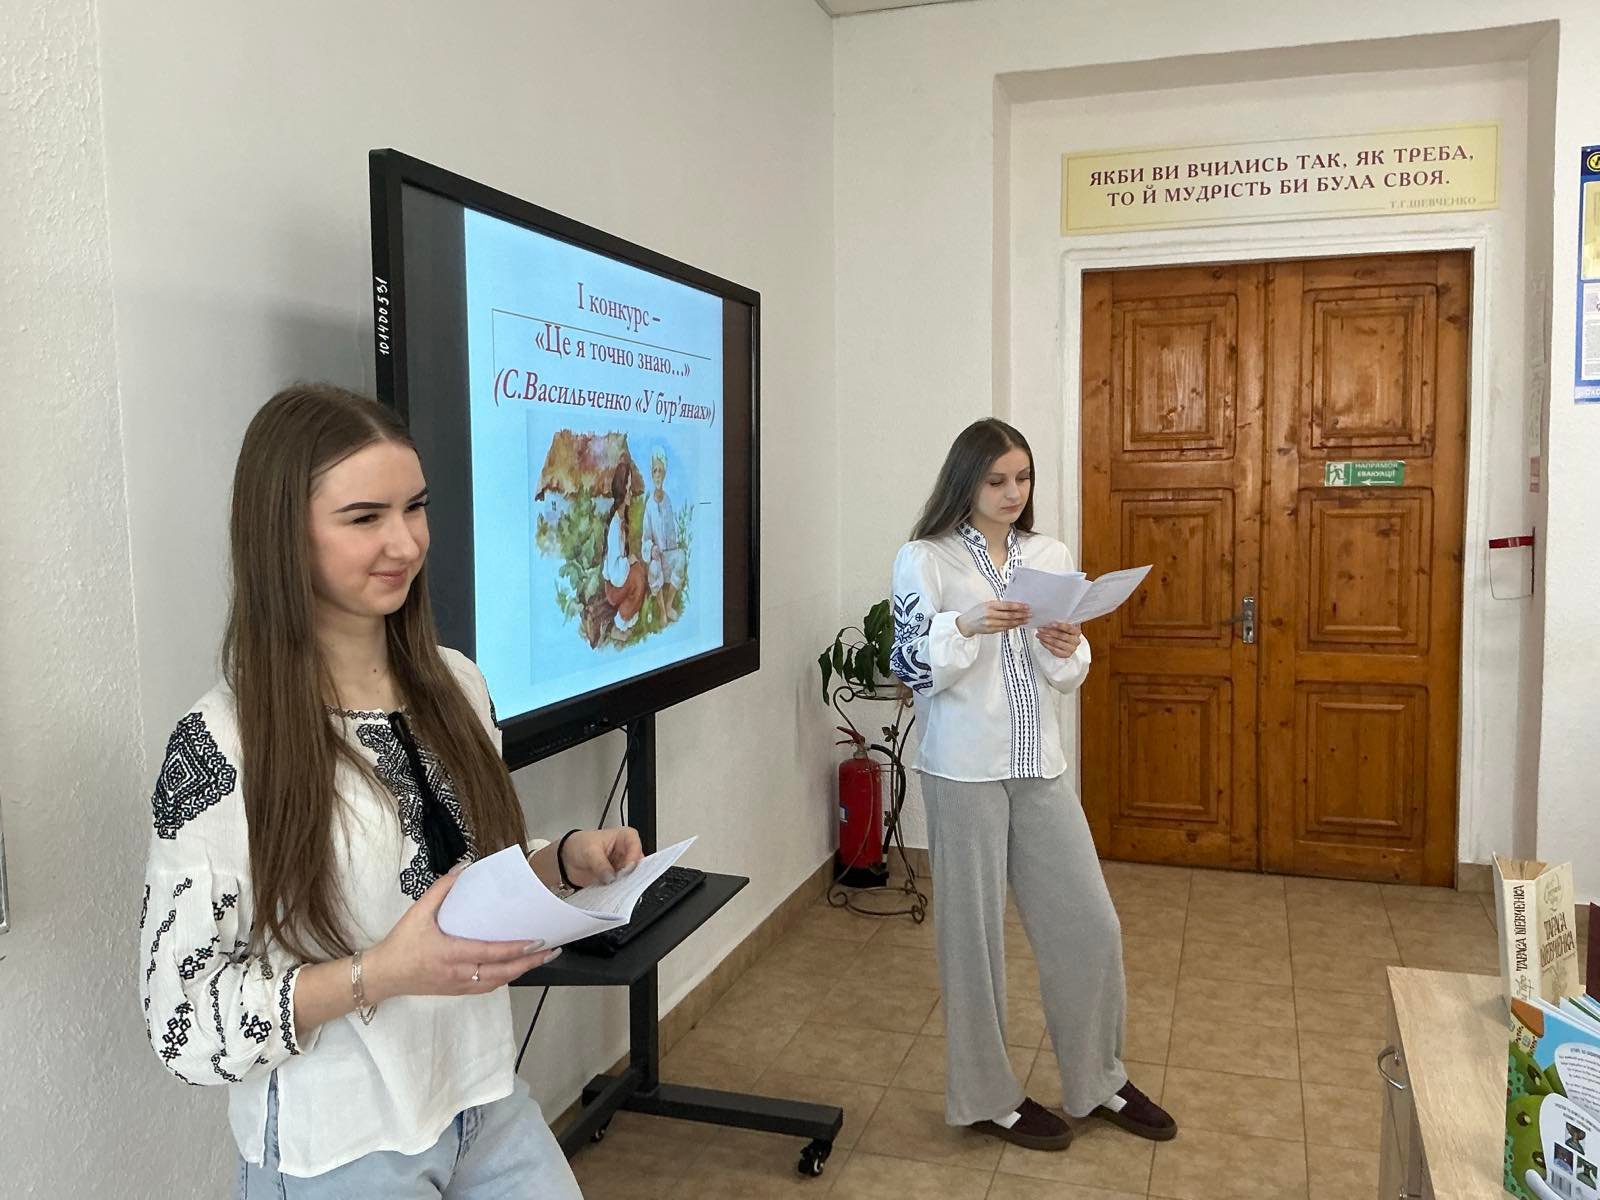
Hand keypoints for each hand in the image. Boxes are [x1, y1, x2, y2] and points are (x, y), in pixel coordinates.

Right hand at [364, 867, 557, 1001]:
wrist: (383, 975)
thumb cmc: (401, 943)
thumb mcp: (418, 912)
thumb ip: (441, 889)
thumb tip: (463, 867)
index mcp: (450, 953)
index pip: (490, 953)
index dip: (516, 949)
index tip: (537, 941)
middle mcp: (459, 973)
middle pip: (502, 973)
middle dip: (529, 963)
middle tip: (551, 951)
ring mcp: (459, 986)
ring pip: (497, 983)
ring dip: (520, 971)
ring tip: (540, 959)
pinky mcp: (457, 991)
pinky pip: (487, 988)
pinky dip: (505, 978)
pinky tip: (515, 968)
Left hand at [560, 826, 644, 886]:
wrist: (566, 858)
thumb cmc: (579, 845)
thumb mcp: (590, 851)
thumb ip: (601, 864)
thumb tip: (610, 877)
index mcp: (624, 837)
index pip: (636, 847)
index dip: (633, 858)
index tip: (626, 869)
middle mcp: (626, 852)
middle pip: (637, 864)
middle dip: (630, 874)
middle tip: (621, 881)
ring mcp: (622, 866)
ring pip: (630, 877)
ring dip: (623, 883)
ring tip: (613, 887)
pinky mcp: (616, 879)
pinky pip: (621, 886)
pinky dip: (616, 890)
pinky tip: (610, 891)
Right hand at [955, 600, 1030, 636]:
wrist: (967, 623)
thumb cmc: (977, 612)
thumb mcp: (986, 604)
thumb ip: (998, 605)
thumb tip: (1013, 606)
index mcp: (990, 605)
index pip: (1007, 606)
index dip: (1018, 606)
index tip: (1026, 606)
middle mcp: (990, 614)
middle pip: (1010, 615)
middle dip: (1022, 614)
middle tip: (1029, 614)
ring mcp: (991, 623)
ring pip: (1009, 623)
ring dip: (1019, 621)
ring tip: (1026, 620)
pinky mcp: (992, 630)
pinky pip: (1005, 628)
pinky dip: (1012, 626)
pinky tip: (1017, 624)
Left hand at [1035, 621, 1082, 658]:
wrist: (1070, 643)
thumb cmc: (1066, 632)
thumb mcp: (1065, 625)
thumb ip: (1061, 622)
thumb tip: (1049, 620)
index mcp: (1077, 631)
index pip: (1069, 628)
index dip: (1060, 626)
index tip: (1050, 624)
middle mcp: (1076, 641)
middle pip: (1062, 636)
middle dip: (1049, 632)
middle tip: (1040, 629)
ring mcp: (1071, 649)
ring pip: (1057, 643)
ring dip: (1046, 638)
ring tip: (1039, 635)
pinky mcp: (1066, 654)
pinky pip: (1055, 650)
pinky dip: (1047, 645)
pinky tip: (1042, 641)